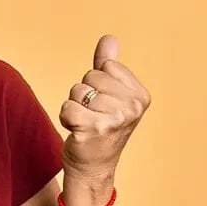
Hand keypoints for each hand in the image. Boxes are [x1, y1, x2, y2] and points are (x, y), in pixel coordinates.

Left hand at [59, 35, 150, 185]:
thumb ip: (108, 66)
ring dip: (75, 107)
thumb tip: (109, 38)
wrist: (93, 167)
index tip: (104, 104)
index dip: (97, 83)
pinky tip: (77, 131)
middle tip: (93, 116)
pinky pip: (67, 107)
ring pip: (77, 91)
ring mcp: (115, 118)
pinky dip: (66, 118)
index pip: (106, 66)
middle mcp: (133, 107)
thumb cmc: (100, 127)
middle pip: (90, 77)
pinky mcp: (94, 129)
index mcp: (141, 95)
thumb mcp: (109, 94)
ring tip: (86, 124)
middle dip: (84, 95)